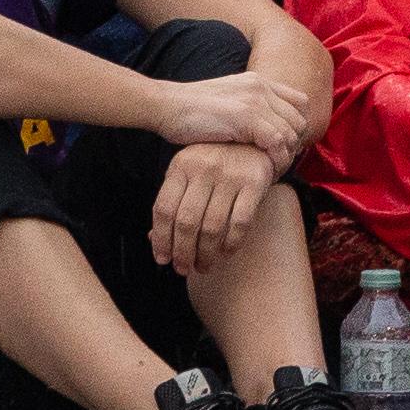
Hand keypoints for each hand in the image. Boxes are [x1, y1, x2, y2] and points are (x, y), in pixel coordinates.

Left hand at [146, 138, 277, 275]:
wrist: (255, 141)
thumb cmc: (216, 162)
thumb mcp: (189, 173)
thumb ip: (174, 202)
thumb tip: (154, 239)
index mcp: (181, 165)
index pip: (163, 208)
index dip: (160, 238)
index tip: (162, 258)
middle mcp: (204, 167)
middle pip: (187, 221)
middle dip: (183, 252)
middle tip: (183, 268)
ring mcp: (230, 175)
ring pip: (212, 227)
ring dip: (206, 254)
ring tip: (204, 266)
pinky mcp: (255, 182)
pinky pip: (240, 223)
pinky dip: (231, 244)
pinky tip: (225, 253)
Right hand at [152, 60, 319, 167]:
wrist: (166, 106)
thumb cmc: (189, 112)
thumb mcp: (226, 102)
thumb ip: (247, 109)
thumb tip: (261, 134)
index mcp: (258, 81)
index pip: (300, 103)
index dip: (295, 127)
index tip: (282, 148)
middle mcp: (261, 87)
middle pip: (299, 120)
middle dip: (293, 146)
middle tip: (277, 164)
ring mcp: (255, 100)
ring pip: (292, 133)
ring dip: (285, 157)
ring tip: (270, 171)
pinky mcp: (247, 116)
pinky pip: (278, 143)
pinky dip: (275, 161)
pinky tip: (264, 172)